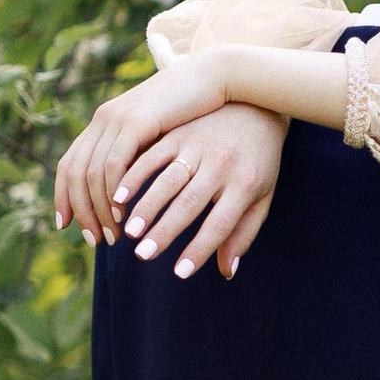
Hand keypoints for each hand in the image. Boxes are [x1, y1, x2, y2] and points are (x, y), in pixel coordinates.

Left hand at [56, 52, 236, 245]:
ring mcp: (116, 117)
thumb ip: (142, 156)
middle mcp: (104, 119)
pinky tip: (124, 211)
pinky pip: (114, 162)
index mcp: (105, 122)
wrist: (216, 75)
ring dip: (99, 209)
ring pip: (92, 173)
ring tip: (114, 236)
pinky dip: (114, 191)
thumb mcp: (159, 135)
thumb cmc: (195, 110)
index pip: (69, 165)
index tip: (67, 226)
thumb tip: (133, 190)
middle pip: (75, 173)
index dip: (63, 197)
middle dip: (81, 211)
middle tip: (93, 241)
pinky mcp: (136, 120)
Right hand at [93, 103, 288, 279]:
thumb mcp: (261, 196)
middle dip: (165, 231)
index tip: (180, 273)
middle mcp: (221, 164)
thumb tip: (227, 272)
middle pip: (190, 203)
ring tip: (128, 231)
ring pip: (167, 180)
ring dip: (145, 206)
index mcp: (245, 183)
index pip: (221, 223)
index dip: (200, 249)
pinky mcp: (179, 133)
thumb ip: (243, 233)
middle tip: (143, 255)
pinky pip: (152, 156)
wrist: (255, 107)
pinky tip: (118, 196)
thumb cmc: (259, 162)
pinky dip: (134, 176)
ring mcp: (198, 146)